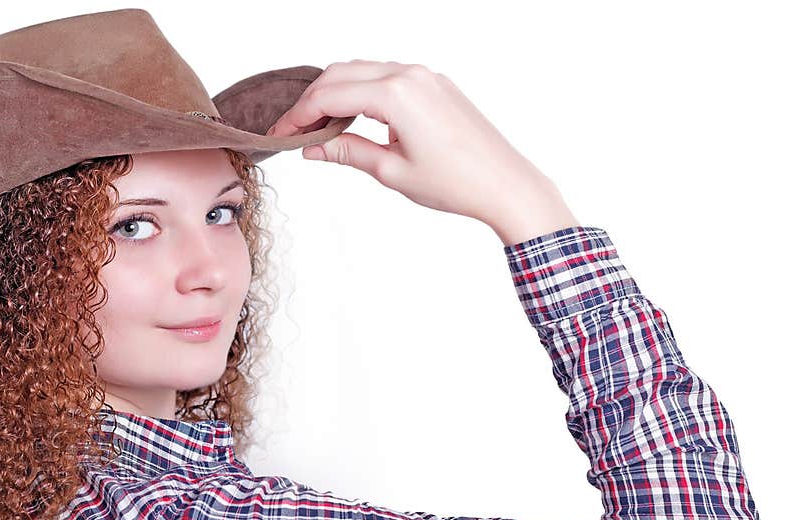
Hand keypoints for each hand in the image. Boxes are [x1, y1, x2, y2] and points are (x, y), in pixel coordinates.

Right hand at [265, 60, 576, 241]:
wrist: (504, 184)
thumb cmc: (456, 183)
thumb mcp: (392, 171)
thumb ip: (348, 152)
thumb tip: (313, 148)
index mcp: (396, 95)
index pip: (330, 96)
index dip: (299, 116)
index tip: (280, 134)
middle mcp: (409, 75)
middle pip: (341, 74)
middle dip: (312, 101)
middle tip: (294, 131)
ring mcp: (425, 76)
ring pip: (363, 71)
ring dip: (335, 93)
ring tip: (318, 127)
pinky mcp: (435, 84)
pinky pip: (386, 76)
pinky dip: (361, 91)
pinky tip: (352, 117)